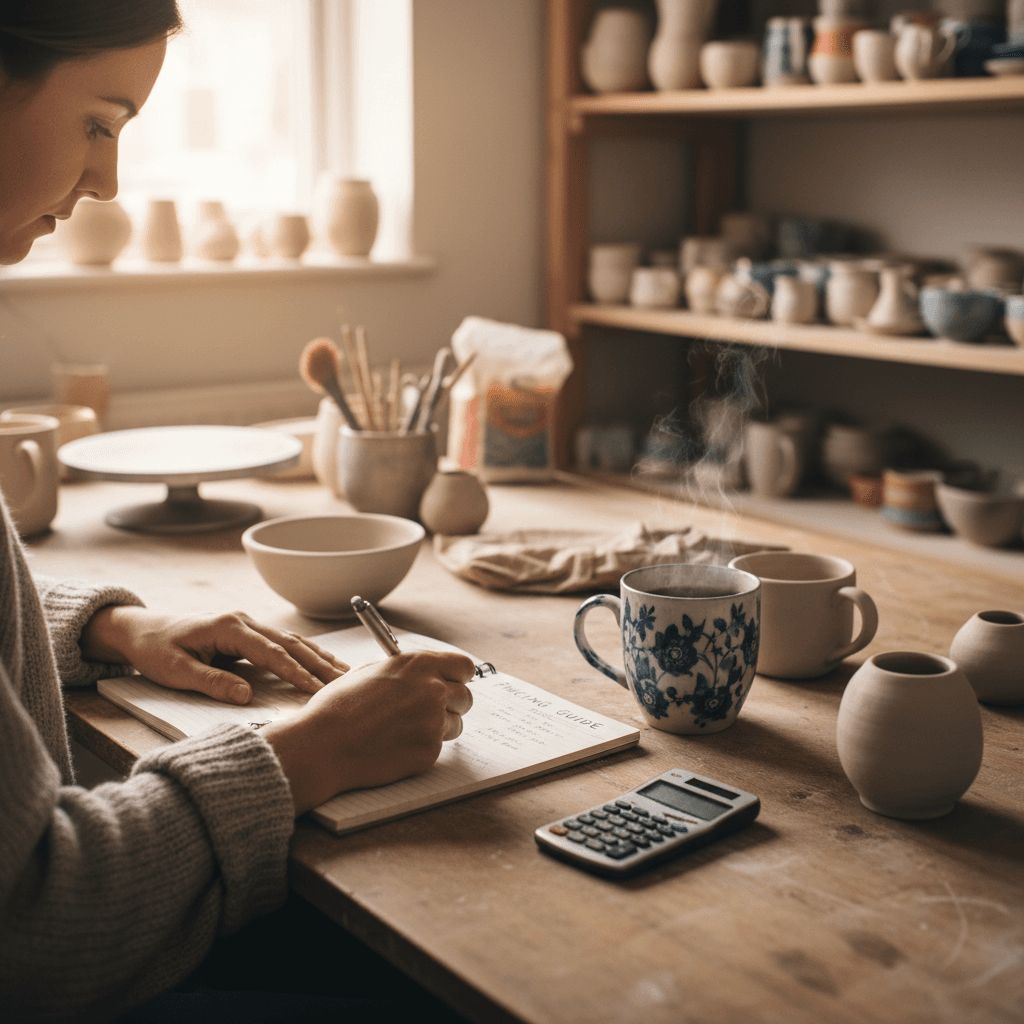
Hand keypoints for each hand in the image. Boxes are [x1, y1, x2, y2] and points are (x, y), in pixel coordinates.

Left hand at [80, 607, 347, 702]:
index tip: (314, 690)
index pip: (271, 652)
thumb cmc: (155, 650)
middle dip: (318, 664)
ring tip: (344, 673)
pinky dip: (306, 652)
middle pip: (290, 643)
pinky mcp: (248, 632)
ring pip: (292, 640)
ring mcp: (247, 624)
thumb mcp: (176, 671)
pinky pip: (283, 642)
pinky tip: (323, 661)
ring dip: (318, 657)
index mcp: (228, 627)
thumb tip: (245, 696)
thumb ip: (212, 682)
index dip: (294, 672)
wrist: (141, 629)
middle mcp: (243, 621)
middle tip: (344, 683)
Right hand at [261, 650, 475, 814]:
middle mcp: (432, 689)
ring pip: (455, 724)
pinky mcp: (430, 750)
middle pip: (466, 697)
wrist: (323, 744)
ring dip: (438, 728)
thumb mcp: (371, 672)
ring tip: (403, 731)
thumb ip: (405, 672)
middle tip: (431, 712)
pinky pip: (438, 747)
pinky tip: (394, 746)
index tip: (453, 684)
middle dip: (452, 705)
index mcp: (418, 664)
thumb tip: (423, 675)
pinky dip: (421, 748)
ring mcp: (433, 721)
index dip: (459, 677)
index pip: (464, 666)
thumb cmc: (339, 708)